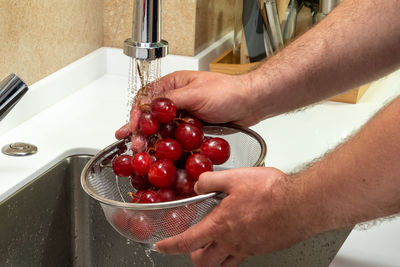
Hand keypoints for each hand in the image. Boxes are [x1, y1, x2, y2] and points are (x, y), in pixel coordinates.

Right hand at [115, 71, 260, 149]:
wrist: (250, 103)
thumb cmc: (227, 92)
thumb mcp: (196, 93)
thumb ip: (170, 100)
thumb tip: (148, 104)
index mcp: (173, 84)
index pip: (147, 97)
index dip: (138, 112)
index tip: (134, 127)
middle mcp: (175, 99)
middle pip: (151, 115)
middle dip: (140, 129)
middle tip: (135, 145)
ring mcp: (183, 114)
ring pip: (161, 127)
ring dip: (150, 139)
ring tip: (140, 151)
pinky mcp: (191, 127)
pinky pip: (175, 136)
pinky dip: (165, 144)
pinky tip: (158, 152)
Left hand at [155, 167, 314, 266]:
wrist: (302, 204)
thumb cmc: (272, 192)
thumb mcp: (235, 177)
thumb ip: (211, 180)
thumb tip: (197, 182)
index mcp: (220, 225)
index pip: (187, 241)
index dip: (170, 246)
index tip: (161, 246)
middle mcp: (232, 241)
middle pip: (204, 262)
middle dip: (194, 256)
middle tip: (192, 246)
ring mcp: (248, 248)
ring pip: (223, 265)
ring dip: (213, 259)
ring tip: (212, 248)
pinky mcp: (262, 249)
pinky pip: (242, 258)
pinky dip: (233, 253)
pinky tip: (238, 239)